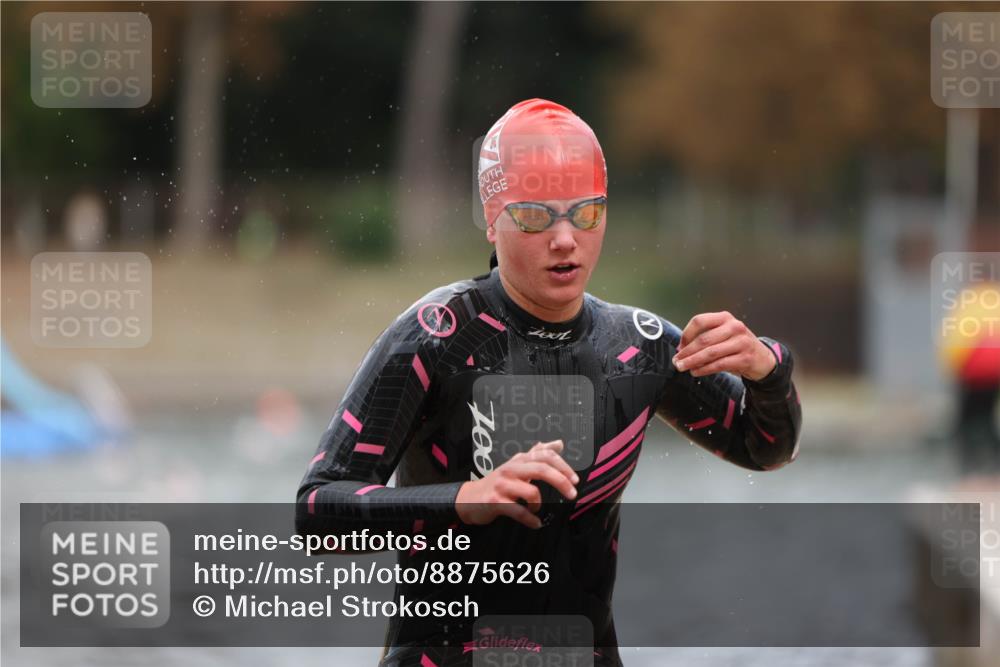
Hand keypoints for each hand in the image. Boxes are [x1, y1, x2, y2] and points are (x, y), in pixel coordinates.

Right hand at [455, 440, 578, 528]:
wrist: (469, 498)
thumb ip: (537, 454)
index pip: (545, 455)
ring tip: (536, 510)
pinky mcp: (495, 501)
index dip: (563, 466)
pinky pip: (519, 511)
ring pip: (531, 492)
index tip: (575, 479)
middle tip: (572, 494)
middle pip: (541, 469)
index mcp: (519, 460)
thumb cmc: (498, 483)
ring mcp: (502, 485)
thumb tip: (558, 443)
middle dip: (561, 481)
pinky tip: (535, 523)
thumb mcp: (517, 465)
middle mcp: (511, 469)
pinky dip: (531, 520)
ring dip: (539, 505)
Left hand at [672, 311, 775, 380]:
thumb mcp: (723, 335)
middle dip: (686, 352)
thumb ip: (705, 338)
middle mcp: (734, 327)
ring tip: (683, 367)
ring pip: (710, 353)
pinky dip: (704, 369)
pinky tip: (696, 372)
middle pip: (703, 339)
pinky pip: (719, 364)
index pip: (699, 321)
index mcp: (725, 318)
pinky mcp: (745, 358)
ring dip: (693, 362)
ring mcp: (741, 342)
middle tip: (676, 361)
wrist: (762, 359)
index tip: (679, 346)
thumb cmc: (738, 346)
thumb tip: (681, 349)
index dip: (686, 334)